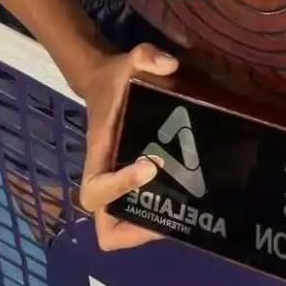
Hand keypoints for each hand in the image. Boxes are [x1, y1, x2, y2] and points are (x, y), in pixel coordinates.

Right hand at [77, 43, 178, 250]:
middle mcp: (106, 178)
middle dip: (136, 228)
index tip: (151, 166)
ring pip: (122, 230)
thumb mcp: (130, 60)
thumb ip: (147, 56)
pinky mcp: (136, 184)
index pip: (94, 191)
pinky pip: (141, 215)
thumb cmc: (117, 79)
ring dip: (151, 229)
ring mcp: (120, 185)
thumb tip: (169, 65)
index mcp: (98, 156)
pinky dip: (161, 218)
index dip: (119, 188)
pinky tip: (191, 198)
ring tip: (187, 212)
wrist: (111, 82)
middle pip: (105, 228)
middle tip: (171, 212)